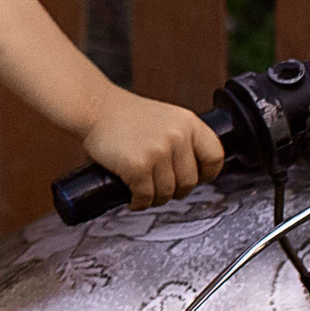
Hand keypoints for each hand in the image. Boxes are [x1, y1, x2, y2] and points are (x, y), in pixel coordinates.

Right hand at [81, 91, 225, 211]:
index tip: (196, 179)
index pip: (215, 157)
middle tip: (161, 189)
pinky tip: (133, 198)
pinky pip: (145, 197)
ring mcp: (158, 152)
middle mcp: (177, 136)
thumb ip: (182, 139)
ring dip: (155, 199)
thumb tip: (192, 173)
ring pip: (167, 192)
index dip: (207, 174)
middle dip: (175, 191)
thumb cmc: (125, 116)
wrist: (95, 107)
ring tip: (144, 192)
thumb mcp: (166, 118)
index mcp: (189, 123)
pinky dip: (139, 203)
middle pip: (190, 181)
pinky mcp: (137, 166)